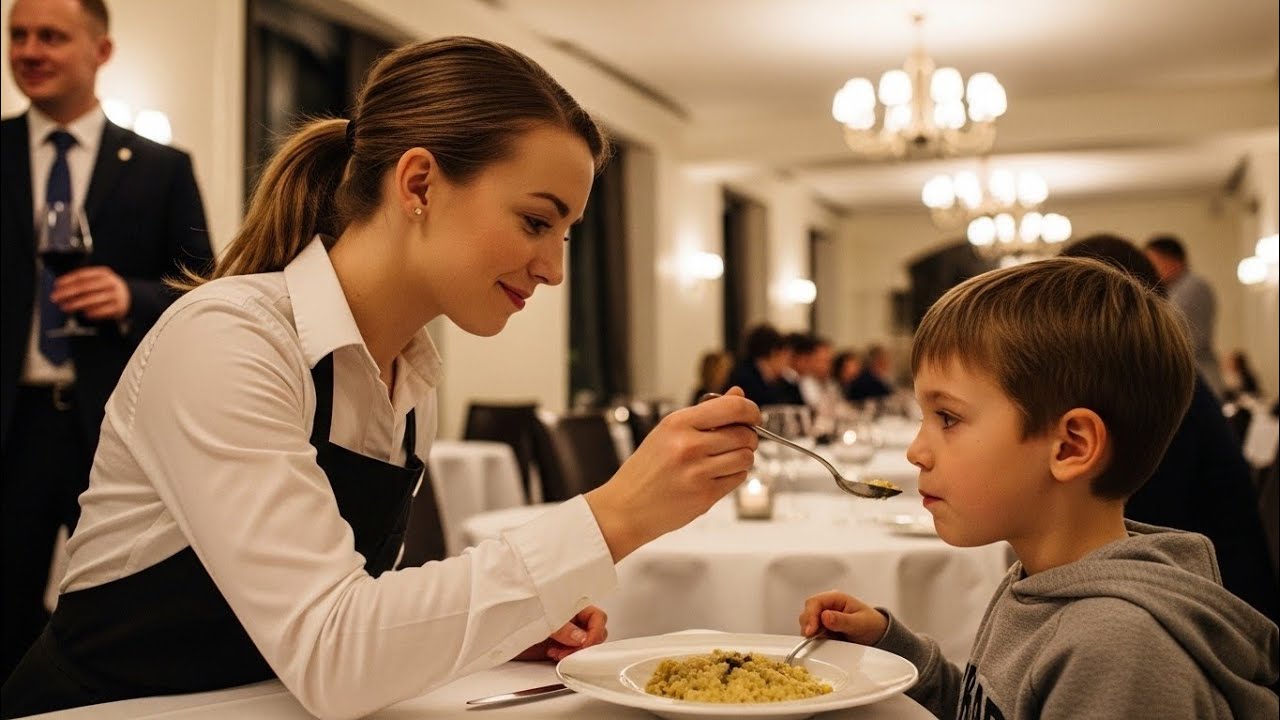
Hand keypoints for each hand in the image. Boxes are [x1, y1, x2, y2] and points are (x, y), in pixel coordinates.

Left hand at [51, 266, 130, 319]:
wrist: (128, 296)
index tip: (56, 285)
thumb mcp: (97, 279)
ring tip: (65, 307)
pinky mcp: (118, 307)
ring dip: (76, 304)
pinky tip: (83, 313)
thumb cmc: (106, 288)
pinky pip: (102, 311)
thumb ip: (82, 281)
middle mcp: (109, 282)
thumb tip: (61, 288)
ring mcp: (114, 295)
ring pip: (92, 300)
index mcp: (103, 273)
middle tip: (56, 298)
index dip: (67, 280)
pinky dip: (91, 312)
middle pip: (85, 287)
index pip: (82, 275)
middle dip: (67, 293)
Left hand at [513, 605, 607, 661]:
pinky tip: (553, 655)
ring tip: (559, 653)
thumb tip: (580, 638)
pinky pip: (571, 653)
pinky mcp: (556, 645)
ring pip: (584, 644)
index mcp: (571, 604)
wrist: (496, 628)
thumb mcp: (542, 618)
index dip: (594, 632)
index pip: (597, 617)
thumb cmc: (514, 612)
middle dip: (585, 644)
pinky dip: (566, 657)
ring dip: (575, 652)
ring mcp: (564, 632)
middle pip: (594, 632)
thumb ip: (563, 628)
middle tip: (570, 651)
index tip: (584, 644)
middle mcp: (570, 617)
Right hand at [586, 387, 759, 560]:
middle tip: (738, 441)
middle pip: (744, 434)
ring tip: (724, 459)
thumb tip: (738, 395)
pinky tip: (716, 475)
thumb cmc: (646, 468)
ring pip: (746, 458)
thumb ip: (706, 412)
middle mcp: (688, 446)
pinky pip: (738, 479)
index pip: (732, 408)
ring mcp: (698, 473)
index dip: (750, 411)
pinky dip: (734, 475)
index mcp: (678, 423)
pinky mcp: (705, 496)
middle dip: (747, 437)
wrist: (626, 507)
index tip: (752, 415)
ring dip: (742, 458)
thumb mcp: (668, 431)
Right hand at [798, 590, 887, 645]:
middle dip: (808, 625)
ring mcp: (824, 617)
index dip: (809, 616)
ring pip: (807, 623)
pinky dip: (814, 638)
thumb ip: (843, 620)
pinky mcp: (823, 628)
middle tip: (813, 638)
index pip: (814, 602)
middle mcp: (827, 606)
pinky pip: (812, 632)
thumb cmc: (872, 624)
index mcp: (836, 598)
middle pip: (807, 612)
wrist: (877, 634)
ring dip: (811, 633)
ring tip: (822, 640)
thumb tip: (825, 616)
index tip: (810, 631)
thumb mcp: (860, 623)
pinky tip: (823, 642)